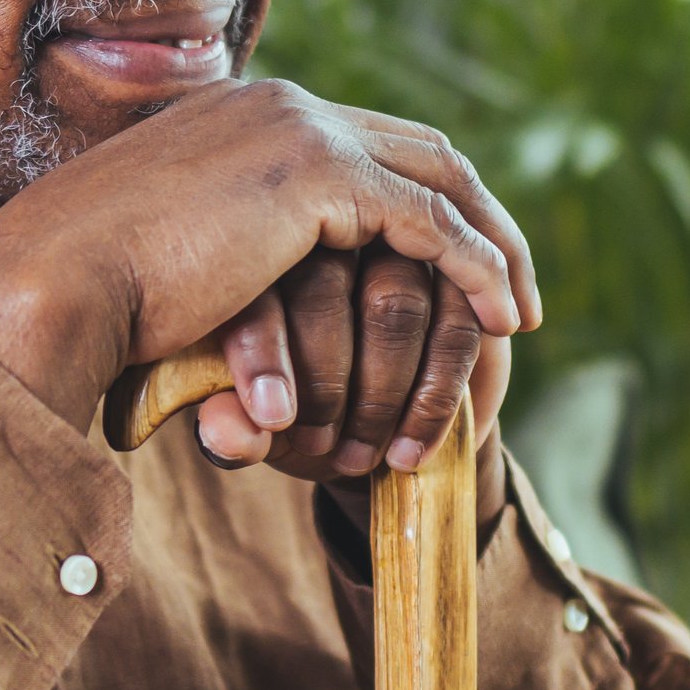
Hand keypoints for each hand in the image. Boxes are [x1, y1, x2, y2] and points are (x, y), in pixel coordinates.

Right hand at [0, 81, 536, 474]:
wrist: (51, 278)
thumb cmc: (89, 294)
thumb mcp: (170, 259)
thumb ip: (224, 257)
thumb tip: (243, 302)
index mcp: (245, 114)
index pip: (366, 145)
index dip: (424, 204)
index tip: (453, 270)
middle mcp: (281, 105)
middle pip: (421, 148)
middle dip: (479, 216)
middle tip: (513, 288)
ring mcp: (300, 129)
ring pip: (440, 179)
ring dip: (493, 246)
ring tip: (519, 314)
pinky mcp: (317, 173)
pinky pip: (430, 221)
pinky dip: (477, 267)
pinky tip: (501, 318)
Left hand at [184, 252, 512, 520]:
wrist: (373, 438)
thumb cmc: (297, 422)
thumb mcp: (255, 431)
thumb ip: (231, 432)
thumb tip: (230, 435)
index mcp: (259, 257)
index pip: (257, 285)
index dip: (261, 355)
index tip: (271, 421)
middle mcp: (325, 231)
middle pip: (326, 282)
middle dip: (327, 383)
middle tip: (323, 449)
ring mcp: (400, 247)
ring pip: (396, 301)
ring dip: (381, 394)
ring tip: (362, 458)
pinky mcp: (459, 283)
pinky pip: (456, 326)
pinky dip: (435, 396)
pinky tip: (413, 448)